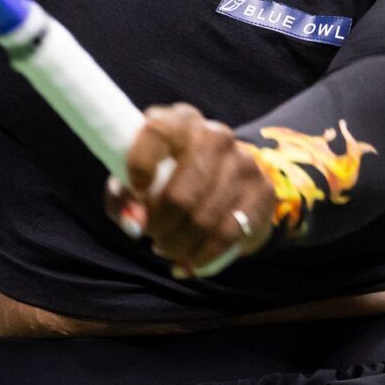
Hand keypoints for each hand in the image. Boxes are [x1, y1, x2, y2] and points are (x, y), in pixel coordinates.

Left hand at [105, 103, 274, 277]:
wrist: (228, 185)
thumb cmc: (168, 181)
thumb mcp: (136, 183)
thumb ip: (123, 199)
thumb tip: (134, 222)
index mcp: (180, 122)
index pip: (158, 131)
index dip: (141, 163)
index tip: (136, 190)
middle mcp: (214, 135)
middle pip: (180, 194)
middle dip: (160, 226)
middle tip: (153, 235)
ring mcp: (242, 162)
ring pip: (203, 220)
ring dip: (179, 245)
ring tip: (168, 248)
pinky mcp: (262, 190)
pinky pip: (227, 235)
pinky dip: (202, 257)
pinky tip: (190, 262)